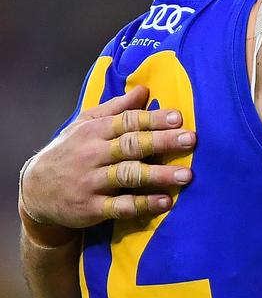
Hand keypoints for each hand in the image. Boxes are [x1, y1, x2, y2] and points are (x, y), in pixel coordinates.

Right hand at [21, 84, 196, 229]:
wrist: (35, 190)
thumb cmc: (69, 152)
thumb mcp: (85, 125)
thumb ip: (115, 109)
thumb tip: (144, 90)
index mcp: (93, 131)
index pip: (126, 122)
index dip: (152, 119)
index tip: (178, 117)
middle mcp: (93, 154)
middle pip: (131, 145)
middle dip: (162, 142)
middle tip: (190, 140)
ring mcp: (92, 182)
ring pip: (129, 175)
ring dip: (158, 175)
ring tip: (186, 175)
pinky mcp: (92, 208)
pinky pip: (121, 206)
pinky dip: (143, 204)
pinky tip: (165, 202)